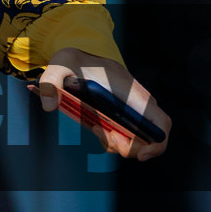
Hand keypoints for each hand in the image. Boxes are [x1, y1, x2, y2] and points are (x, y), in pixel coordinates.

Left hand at [36, 47, 169, 162]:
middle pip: (149, 140)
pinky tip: (96, 126)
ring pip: (134, 141)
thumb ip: (51, 81)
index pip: (161, 123)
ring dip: (116, 143)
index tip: (140, 155)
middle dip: (127, 148)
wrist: (78, 56)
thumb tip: (49, 104)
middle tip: (104, 135)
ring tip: (96, 126)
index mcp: (132, 94)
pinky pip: (124, 137)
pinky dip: (111, 139)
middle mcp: (138, 105)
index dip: (158, 144)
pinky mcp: (123, 117)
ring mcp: (132, 112)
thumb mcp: (60, 64)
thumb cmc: (76, 60)